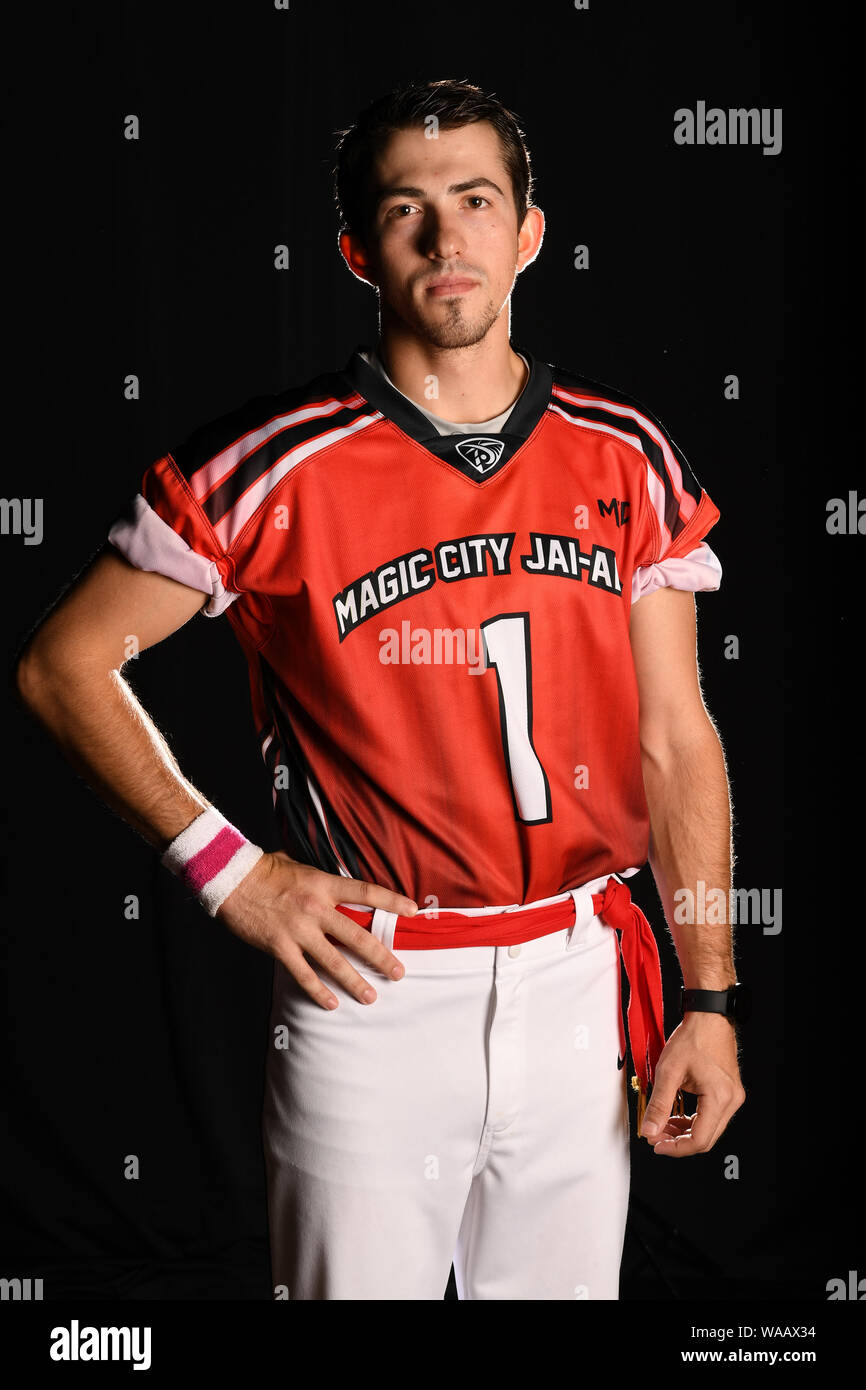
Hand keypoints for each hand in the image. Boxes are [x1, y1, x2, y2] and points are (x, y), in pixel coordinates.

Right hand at [214, 851, 417, 1009]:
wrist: (231, 878)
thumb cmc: (266, 869)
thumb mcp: (302, 867)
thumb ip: (324, 881)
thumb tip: (342, 889)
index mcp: (324, 884)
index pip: (366, 892)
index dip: (392, 901)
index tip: (414, 911)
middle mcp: (316, 908)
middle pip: (358, 936)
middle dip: (381, 957)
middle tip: (398, 972)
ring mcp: (298, 929)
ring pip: (334, 961)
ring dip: (355, 981)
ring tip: (371, 997)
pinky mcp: (280, 946)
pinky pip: (304, 974)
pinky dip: (318, 991)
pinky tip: (332, 1003)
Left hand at [639, 1012, 745, 1155]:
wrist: (708, 1017)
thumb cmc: (692, 1037)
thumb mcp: (668, 1071)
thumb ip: (659, 1104)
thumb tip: (649, 1130)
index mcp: (720, 1097)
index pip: (699, 1140)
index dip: (675, 1148)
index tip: (656, 1144)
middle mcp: (732, 1100)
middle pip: (706, 1138)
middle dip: (678, 1141)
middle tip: (655, 1135)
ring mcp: (733, 1096)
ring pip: (709, 1129)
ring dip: (685, 1131)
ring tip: (662, 1126)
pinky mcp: (729, 1092)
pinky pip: (712, 1116)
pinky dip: (693, 1120)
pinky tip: (676, 1116)